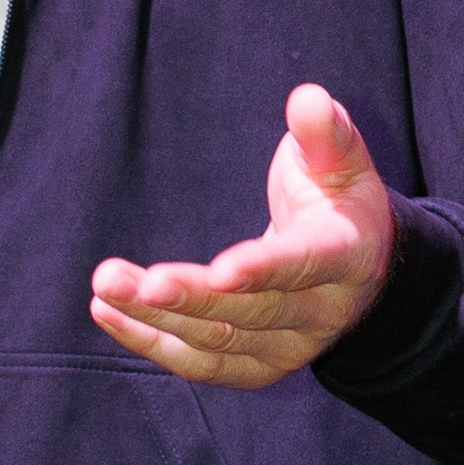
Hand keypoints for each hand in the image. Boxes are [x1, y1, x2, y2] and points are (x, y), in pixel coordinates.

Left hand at [90, 86, 393, 388]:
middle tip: (135, 280)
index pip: (306, 264)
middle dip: (191, 299)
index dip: (263, 268)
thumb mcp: (342, 158)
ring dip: (157, 318)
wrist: (357, 264)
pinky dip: (151, 342)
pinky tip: (107, 313)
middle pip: (253, 313)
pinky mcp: (257, 366)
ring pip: (220, 343)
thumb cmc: (336, 195)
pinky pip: (201, 364)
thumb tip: (306, 98)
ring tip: (106, 285)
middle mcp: (323, 311)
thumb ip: (324, 132)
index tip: (219, 271)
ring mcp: (290, 347)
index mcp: (348, 254)